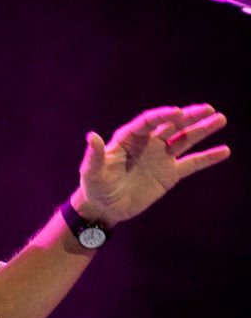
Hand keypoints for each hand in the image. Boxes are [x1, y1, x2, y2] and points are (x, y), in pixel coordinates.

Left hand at [74, 104, 230, 224]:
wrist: (105, 207)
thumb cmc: (95, 187)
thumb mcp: (92, 172)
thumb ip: (95, 155)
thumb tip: (91, 136)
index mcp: (128, 139)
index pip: (148, 122)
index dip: (162, 116)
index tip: (178, 112)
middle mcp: (147, 144)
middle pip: (171, 126)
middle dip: (189, 117)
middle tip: (208, 109)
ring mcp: (160, 157)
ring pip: (184, 140)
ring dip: (202, 130)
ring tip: (221, 119)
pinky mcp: (169, 174)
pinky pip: (192, 164)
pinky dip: (208, 158)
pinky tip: (225, 151)